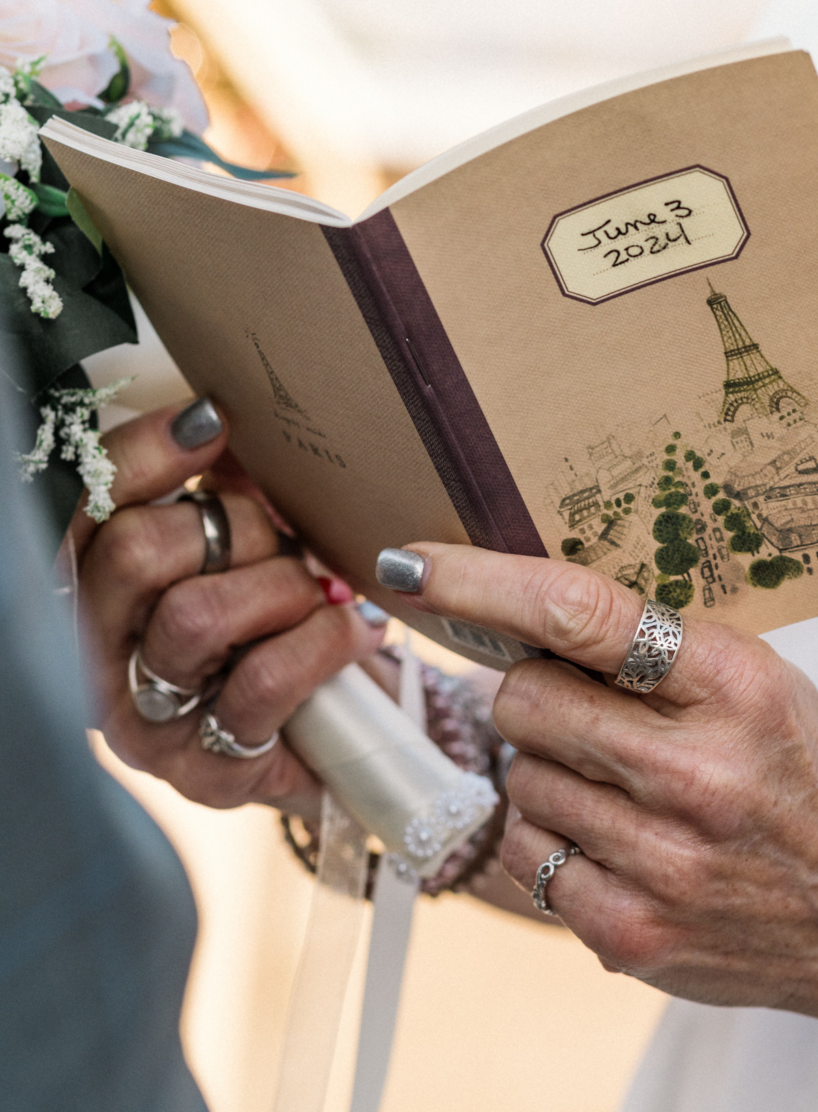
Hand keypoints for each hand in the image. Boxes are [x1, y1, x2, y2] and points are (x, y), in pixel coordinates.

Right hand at [78, 399, 386, 816]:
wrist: (348, 730)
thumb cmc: (287, 621)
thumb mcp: (253, 544)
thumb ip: (225, 488)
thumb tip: (220, 424)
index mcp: (97, 589)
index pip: (87, 507)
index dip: (143, 454)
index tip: (214, 419)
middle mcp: (98, 658)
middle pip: (134, 552)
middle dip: (237, 527)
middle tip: (290, 540)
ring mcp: (144, 723)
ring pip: (195, 616)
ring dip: (283, 588)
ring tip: (323, 594)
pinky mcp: (205, 774)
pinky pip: (261, 683)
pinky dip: (324, 642)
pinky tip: (355, 629)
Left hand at [380, 542, 817, 1033]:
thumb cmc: (809, 781)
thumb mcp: (757, 680)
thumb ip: (650, 651)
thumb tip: (514, 618)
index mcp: (734, 683)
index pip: (578, 613)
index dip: (479, 583)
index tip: (413, 566)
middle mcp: (697, 772)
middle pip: (522, 700)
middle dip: (532, 695)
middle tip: (582, 710)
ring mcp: (662, 862)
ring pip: (517, 778)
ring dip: (548, 771)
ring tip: (618, 786)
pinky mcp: (631, 933)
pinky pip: (524, 856)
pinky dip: (550, 839)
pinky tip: (612, 839)